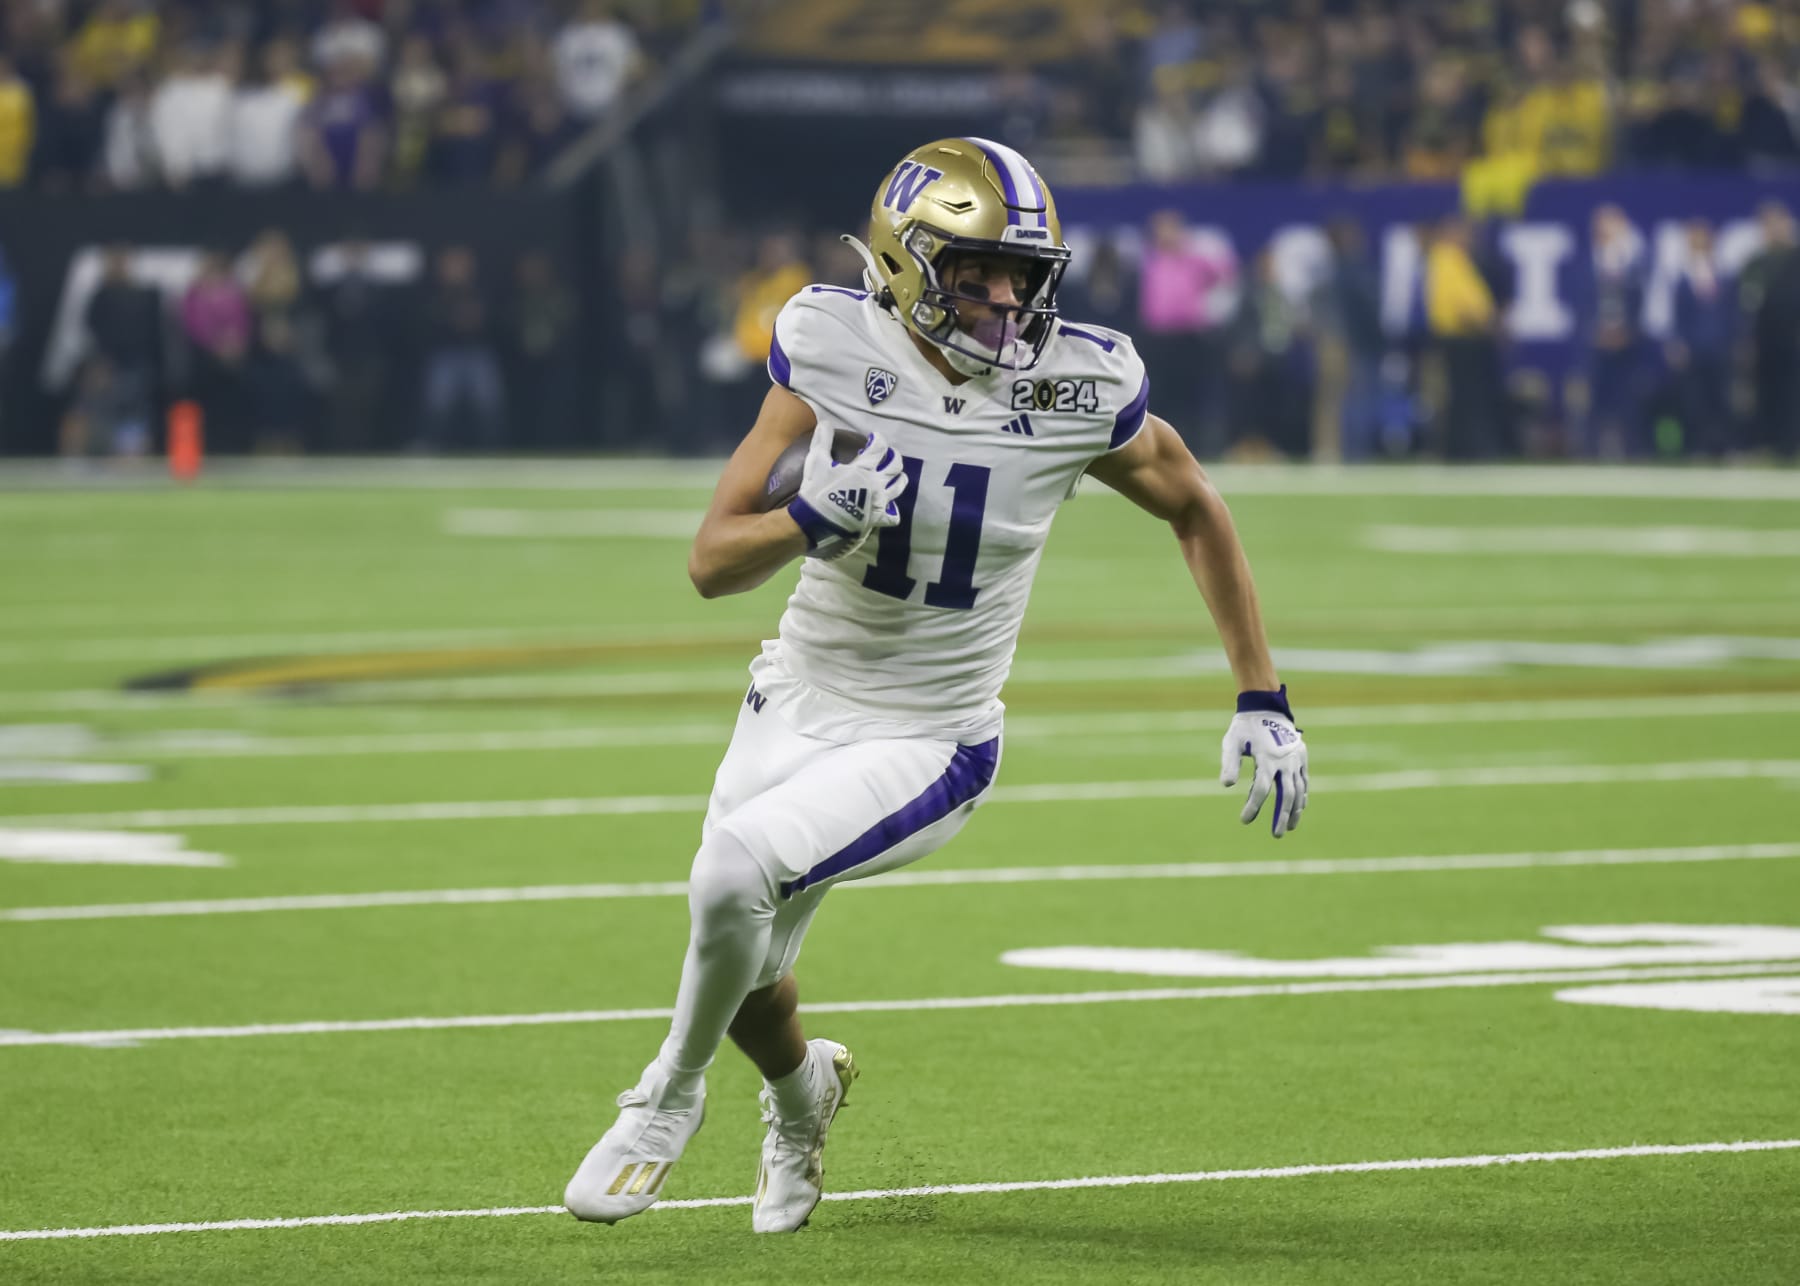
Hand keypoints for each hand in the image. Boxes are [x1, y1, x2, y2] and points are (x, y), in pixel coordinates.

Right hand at [786, 424, 906, 560]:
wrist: (817, 522)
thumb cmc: (817, 490)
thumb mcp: (816, 462)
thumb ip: (822, 440)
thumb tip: (825, 423)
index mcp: (863, 469)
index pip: (879, 448)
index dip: (878, 439)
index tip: (874, 437)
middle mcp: (876, 484)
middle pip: (895, 466)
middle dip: (894, 456)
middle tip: (889, 454)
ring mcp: (878, 502)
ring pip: (899, 487)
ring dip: (900, 479)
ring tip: (897, 476)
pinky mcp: (877, 519)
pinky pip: (893, 515)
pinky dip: (893, 510)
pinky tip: (889, 506)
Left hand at [1220, 686, 1306, 837]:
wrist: (1266, 707)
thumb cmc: (1245, 727)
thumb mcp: (1231, 741)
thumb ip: (1229, 762)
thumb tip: (1226, 785)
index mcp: (1266, 758)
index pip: (1261, 789)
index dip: (1253, 806)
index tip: (1244, 820)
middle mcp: (1285, 761)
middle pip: (1286, 795)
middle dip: (1281, 816)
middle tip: (1276, 835)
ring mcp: (1296, 760)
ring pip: (1299, 790)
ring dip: (1295, 811)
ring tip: (1290, 828)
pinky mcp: (1301, 758)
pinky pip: (1304, 781)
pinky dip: (1303, 796)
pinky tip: (1299, 809)